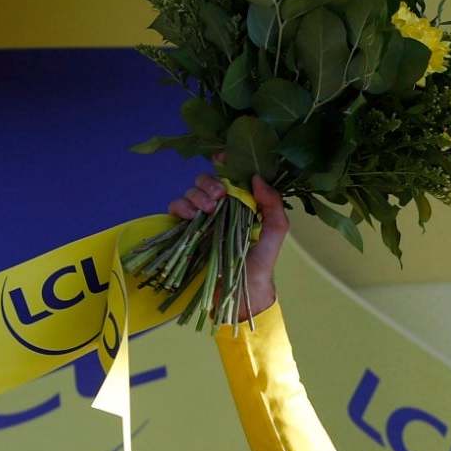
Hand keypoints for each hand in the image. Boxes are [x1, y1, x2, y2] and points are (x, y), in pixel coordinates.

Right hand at [166, 156, 289, 315]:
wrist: (242, 292)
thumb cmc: (260, 262)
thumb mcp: (274, 232)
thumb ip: (273, 205)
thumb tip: (257, 178)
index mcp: (240, 202)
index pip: (229, 175)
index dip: (224, 162)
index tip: (224, 157)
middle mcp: (219, 207)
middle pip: (206, 180)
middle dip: (210, 183)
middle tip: (219, 197)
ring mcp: (201, 218)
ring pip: (190, 192)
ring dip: (197, 195)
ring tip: (208, 210)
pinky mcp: (185, 230)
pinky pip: (176, 208)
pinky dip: (181, 207)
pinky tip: (191, 216)